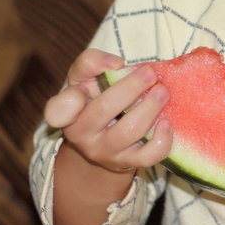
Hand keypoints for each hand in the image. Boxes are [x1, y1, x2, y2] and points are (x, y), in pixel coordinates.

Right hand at [45, 48, 172, 174]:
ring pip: (129, 131)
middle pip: (104, 110)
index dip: (71, 99)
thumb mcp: (85, 79)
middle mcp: (82, 134)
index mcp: (67, 111)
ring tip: (162, 91)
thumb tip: (115, 64)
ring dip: (150, 107)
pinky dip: (161, 140)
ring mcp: (105, 150)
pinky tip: (166, 123)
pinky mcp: (127, 162)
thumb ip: (91, 62)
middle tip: (149, 73)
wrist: (102, 139)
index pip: (58, 110)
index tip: (88, 85)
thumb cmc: (95, 99)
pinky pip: (147, 157)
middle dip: (131, 87)